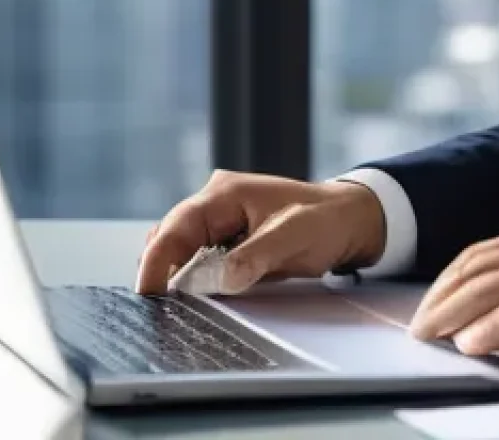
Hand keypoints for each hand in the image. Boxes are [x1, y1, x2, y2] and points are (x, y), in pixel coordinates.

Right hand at [134, 170, 385, 294]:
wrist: (350, 220)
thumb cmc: (326, 220)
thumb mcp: (294, 236)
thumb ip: (255, 256)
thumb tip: (219, 279)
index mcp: (226, 193)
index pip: (177, 226)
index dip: (157, 260)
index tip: (149, 294)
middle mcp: (217, 203)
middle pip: (171, 238)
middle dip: (164, 270)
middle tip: (165, 306)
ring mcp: (220, 222)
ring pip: (181, 251)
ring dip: (179, 276)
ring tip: (181, 302)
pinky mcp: (228, 241)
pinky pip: (199, 261)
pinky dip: (195, 278)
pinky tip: (199, 295)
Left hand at [408, 220, 498, 369]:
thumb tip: (487, 315)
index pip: (479, 253)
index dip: (446, 280)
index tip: (428, 304)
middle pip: (473, 269)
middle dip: (437, 299)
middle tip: (417, 327)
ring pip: (483, 290)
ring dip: (449, 315)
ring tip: (430, 336)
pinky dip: (483, 332)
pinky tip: (467, 345)